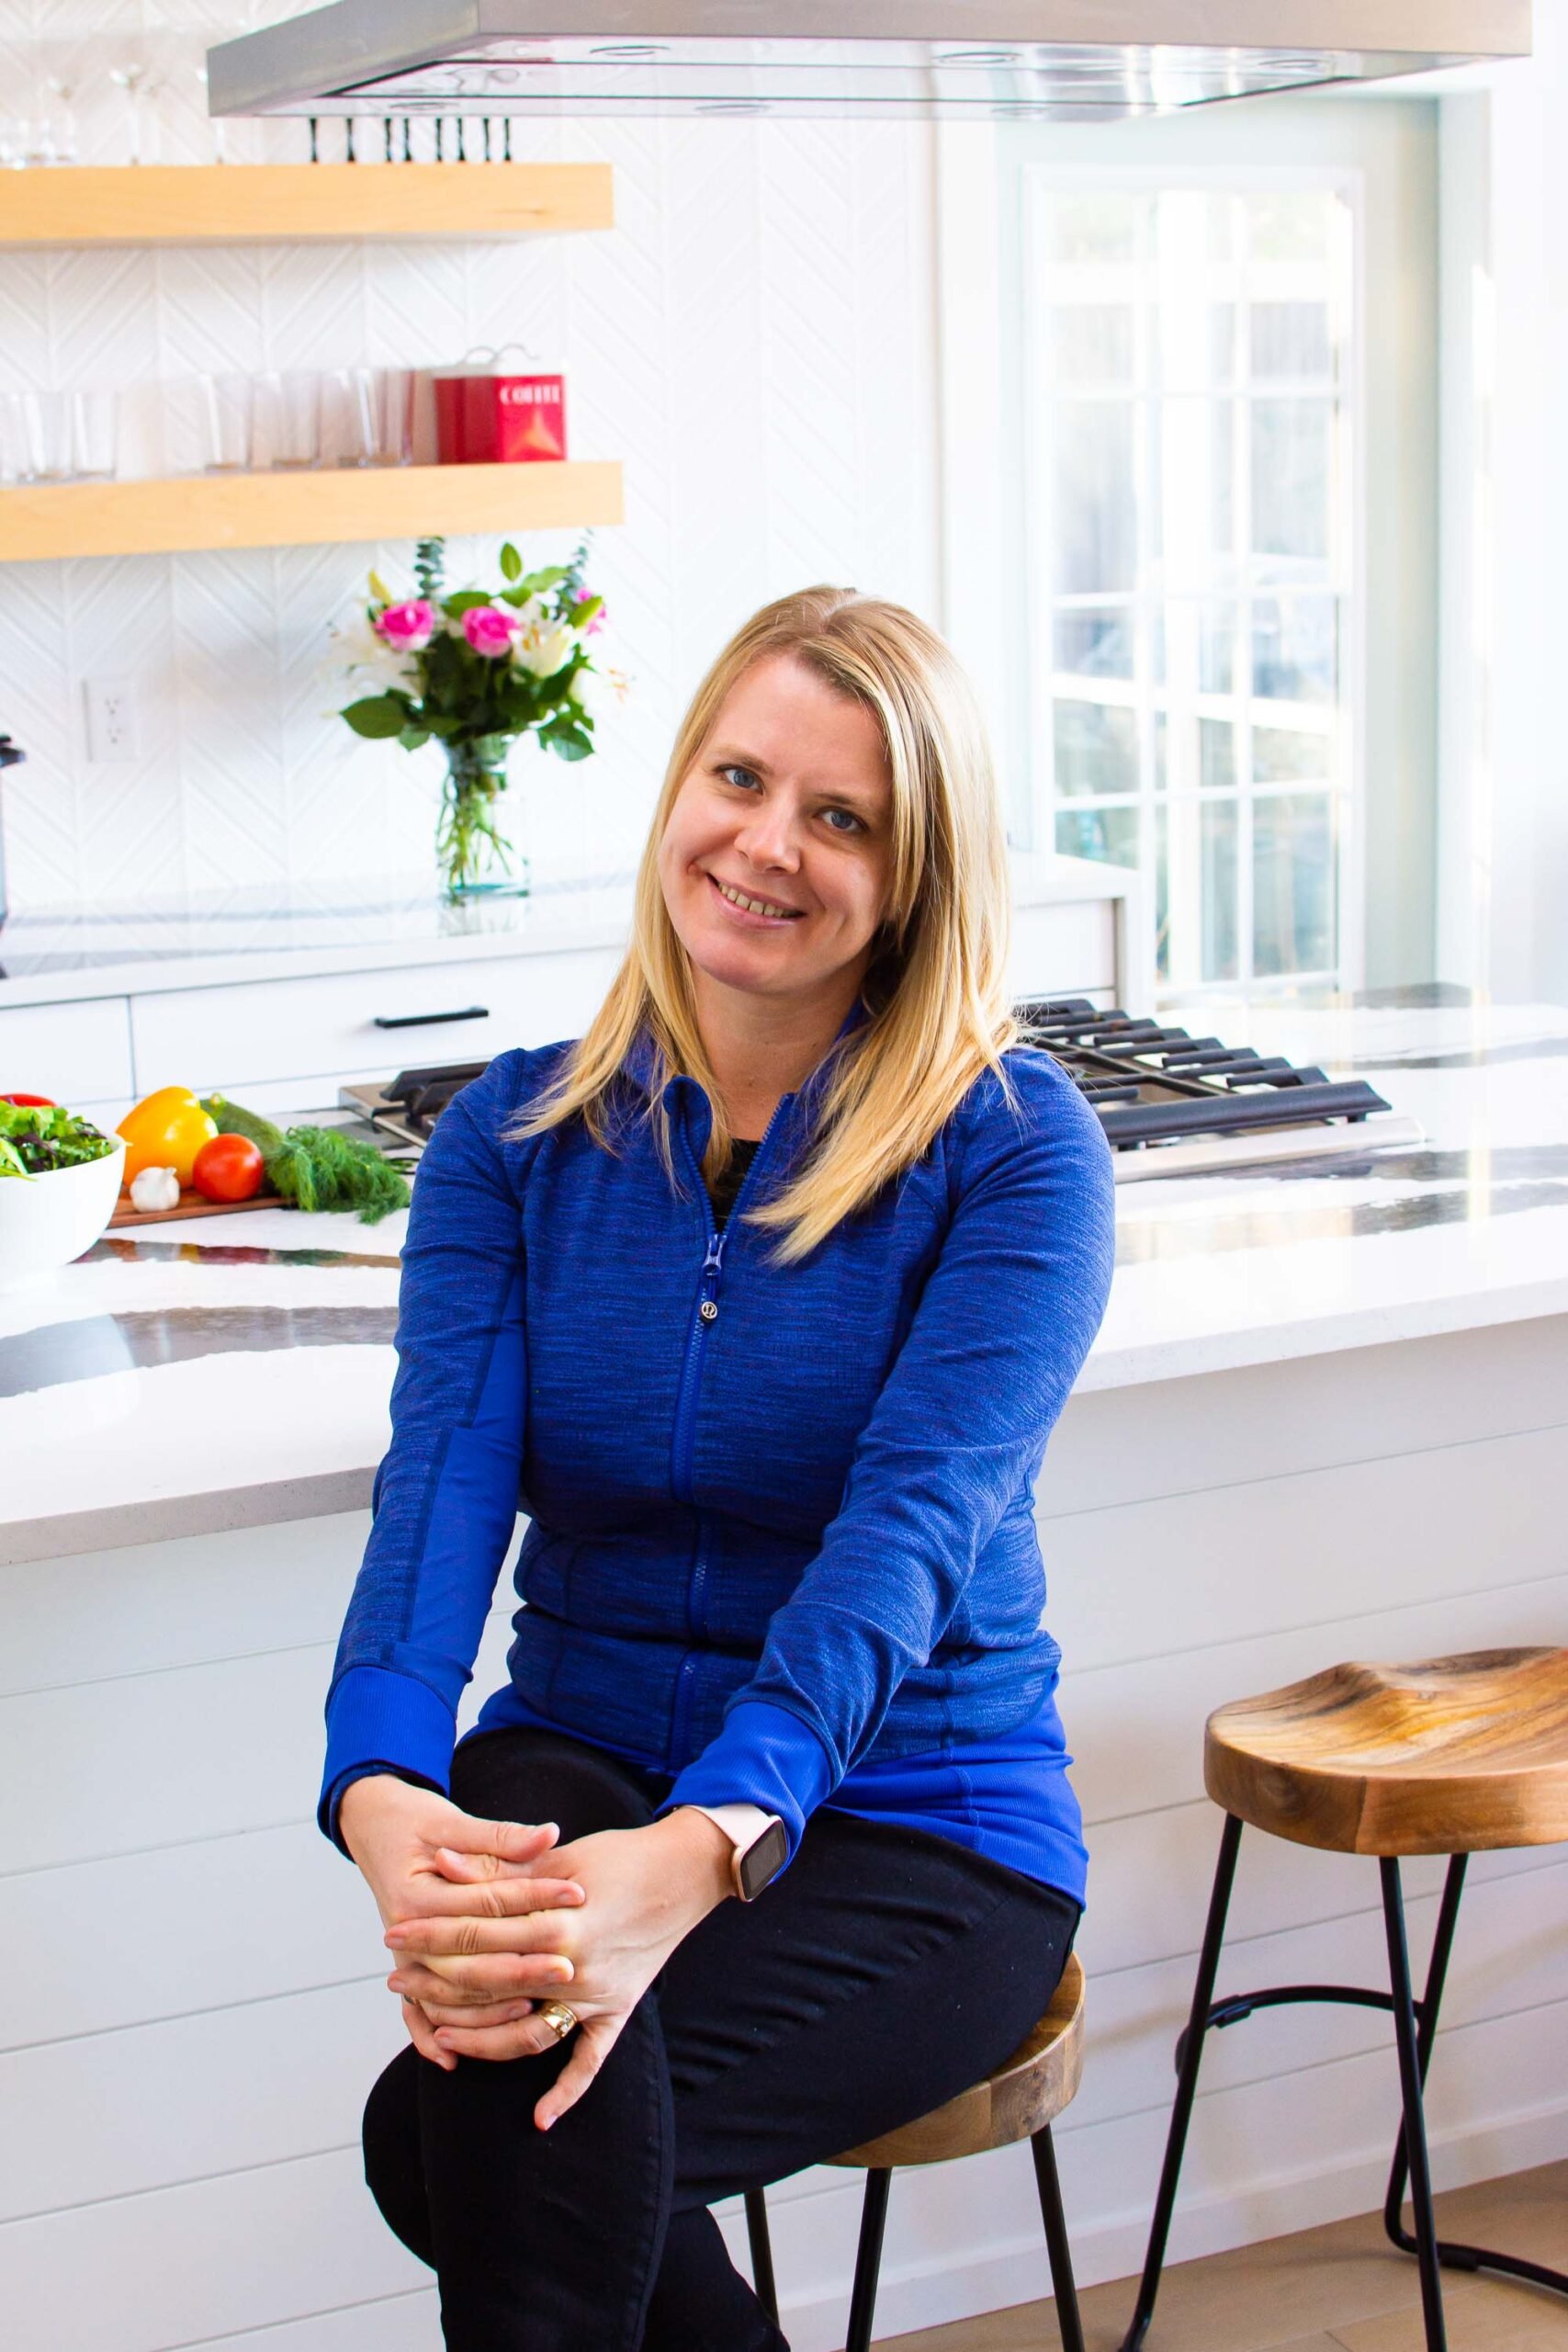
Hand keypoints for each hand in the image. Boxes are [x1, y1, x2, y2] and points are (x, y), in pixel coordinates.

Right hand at [338, 1773, 585, 2072]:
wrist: (370, 1826)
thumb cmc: (413, 1820)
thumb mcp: (453, 1821)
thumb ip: (500, 1837)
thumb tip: (550, 1835)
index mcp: (417, 1896)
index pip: (487, 1904)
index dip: (534, 1899)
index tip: (577, 1896)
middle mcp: (404, 1932)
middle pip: (471, 1961)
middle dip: (522, 1965)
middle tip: (569, 1966)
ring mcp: (403, 1955)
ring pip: (449, 1995)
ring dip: (489, 2008)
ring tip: (536, 2007)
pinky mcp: (407, 1965)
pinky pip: (418, 2010)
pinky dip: (432, 2036)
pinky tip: (454, 2061)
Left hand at [385, 1806, 733, 2124]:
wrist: (685, 1872)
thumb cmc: (620, 1855)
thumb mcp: (557, 1855)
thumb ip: (497, 1868)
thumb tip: (438, 1862)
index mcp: (554, 1920)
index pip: (475, 1934)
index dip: (430, 1934)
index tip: (394, 1935)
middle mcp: (571, 1966)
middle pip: (488, 1985)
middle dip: (436, 1983)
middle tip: (398, 1980)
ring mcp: (594, 1994)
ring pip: (524, 2033)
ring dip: (477, 2038)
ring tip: (437, 2034)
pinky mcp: (617, 2009)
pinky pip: (590, 2060)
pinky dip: (567, 2092)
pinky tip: (539, 2118)